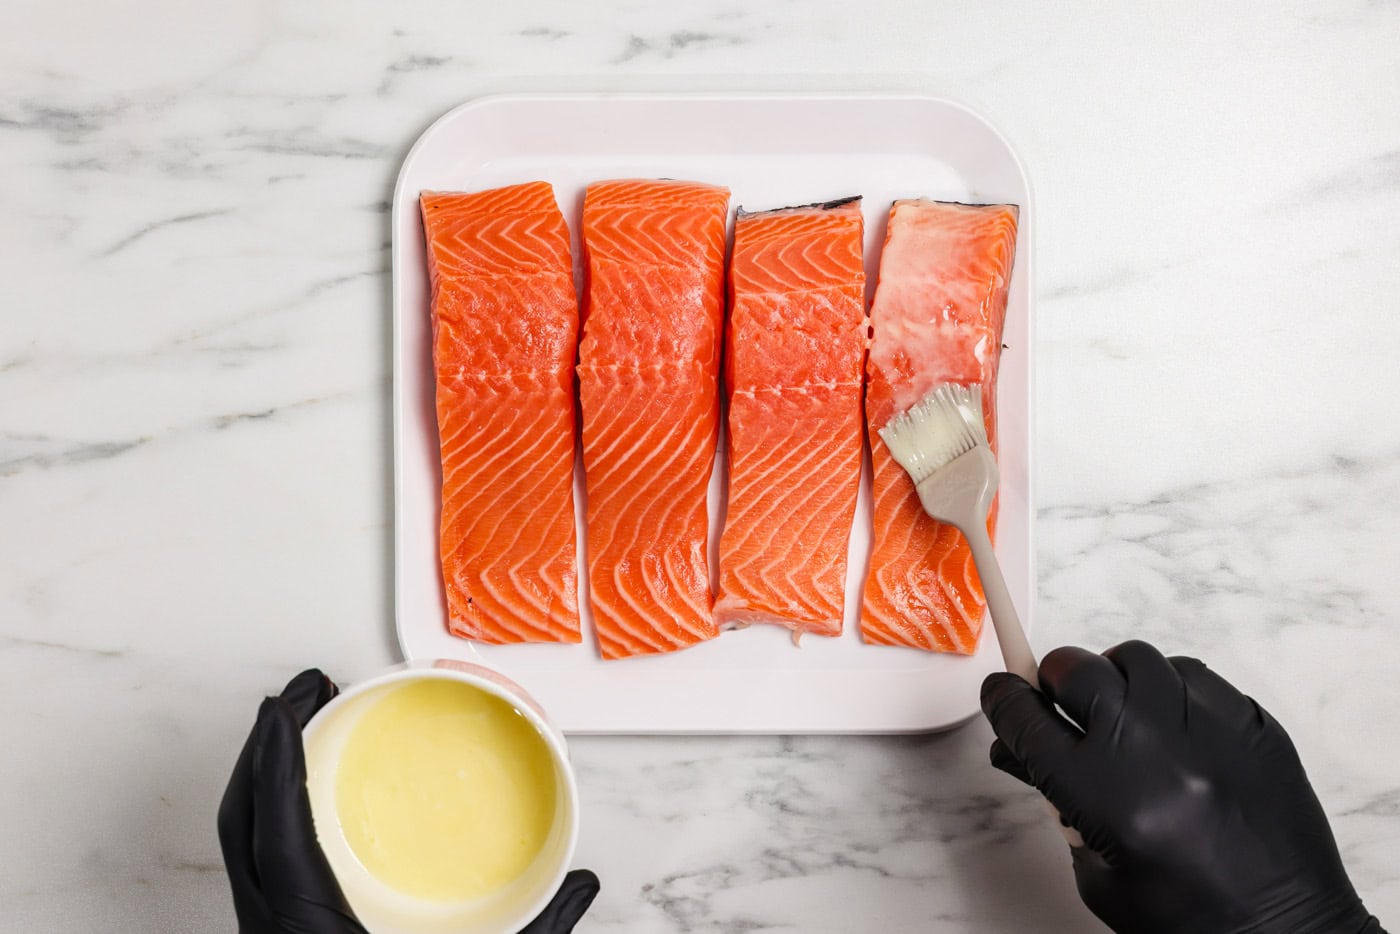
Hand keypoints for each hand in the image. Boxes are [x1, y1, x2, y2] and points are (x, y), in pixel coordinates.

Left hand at [218, 669, 599, 933]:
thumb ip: (537, 933)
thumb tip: (586, 882)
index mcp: (308, 933)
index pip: (272, 831)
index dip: (272, 759)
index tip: (285, 702)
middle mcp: (273, 933)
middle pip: (240, 823)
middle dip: (263, 749)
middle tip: (304, 692)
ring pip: (242, 844)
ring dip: (265, 779)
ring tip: (302, 728)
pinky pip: (259, 865)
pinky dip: (274, 815)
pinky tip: (306, 799)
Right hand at [981, 640, 1381, 933]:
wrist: (1284, 933)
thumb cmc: (1188, 918)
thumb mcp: (1098, 873)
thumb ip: (1059, 802)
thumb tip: (1025, 751)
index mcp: (1103, 793)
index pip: (1026, 718)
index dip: (1002, 701)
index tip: (1001, 693)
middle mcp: (1152, 748)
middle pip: (1075, 669)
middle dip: (1054, 683)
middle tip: (1061, 706)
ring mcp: (1206, 728)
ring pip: (1134, 658)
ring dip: (1113, 679)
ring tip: (1121, 713)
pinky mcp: (1249, 722)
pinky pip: (1192, 673)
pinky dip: (1170, 689)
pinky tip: (1171, 724)